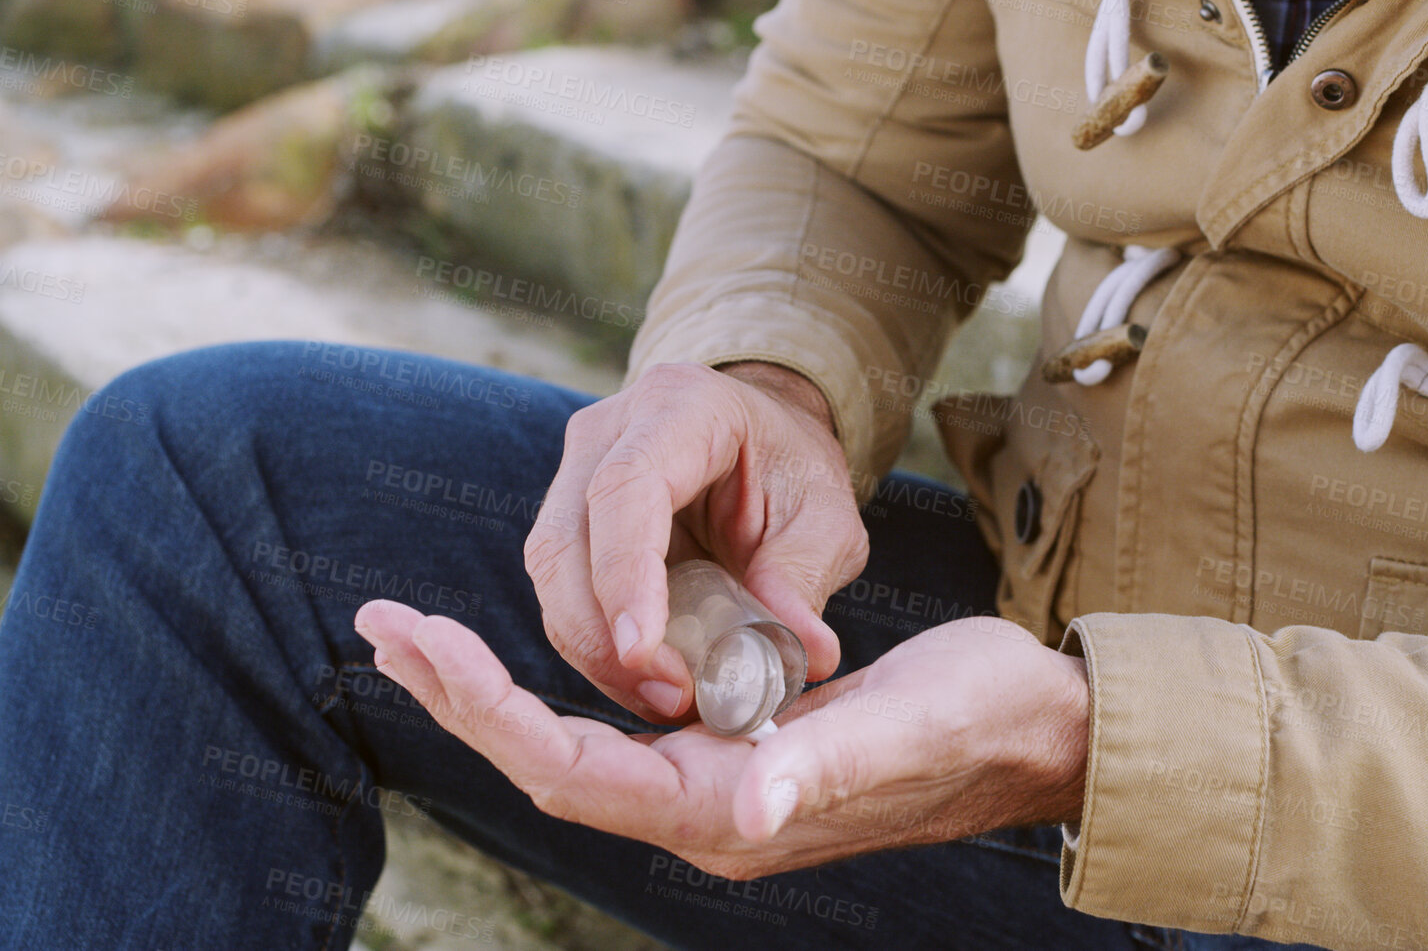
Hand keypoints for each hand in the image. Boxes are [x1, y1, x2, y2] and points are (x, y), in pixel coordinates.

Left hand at [352, 602, 1089, 879]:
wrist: (1033, 728)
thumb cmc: (978, 720)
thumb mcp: (905, 727)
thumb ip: (822, 766)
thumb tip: (746, 806)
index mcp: (729, 814)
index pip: (573, 769)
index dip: (487, 708)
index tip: (418, 638)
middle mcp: (709, 813)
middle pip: (551, 762)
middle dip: (463, 697)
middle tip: (384, 622)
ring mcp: (720, 788)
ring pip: (575, 748)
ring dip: (494, 694)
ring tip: (422, 634)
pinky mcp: (737, 754)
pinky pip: (619, 731)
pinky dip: (558, 689)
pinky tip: (529, 654)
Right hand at [524, 360, 866, 722]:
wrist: (763, 441)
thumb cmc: (793, 470)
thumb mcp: (825, 517)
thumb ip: (807, 577)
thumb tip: (808, 655)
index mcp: (680, 407)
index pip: (626, 489)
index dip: (625, 575)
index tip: (642, 651)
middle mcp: (608, 431)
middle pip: (566, 540)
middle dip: (602, 634)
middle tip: (668, 696)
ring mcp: (575, 471)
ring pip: (551, 574)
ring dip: (597, 650)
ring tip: (666, 698)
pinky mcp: (567, 517)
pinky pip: (563, 592)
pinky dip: (598, 645)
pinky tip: (647, 682)